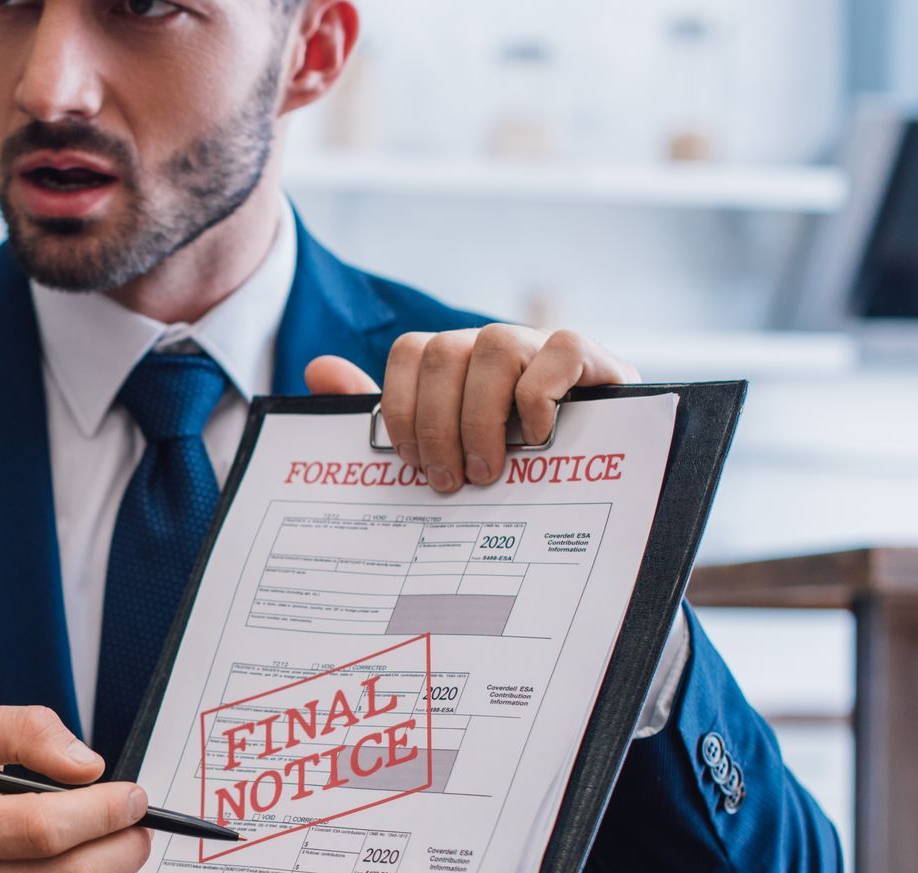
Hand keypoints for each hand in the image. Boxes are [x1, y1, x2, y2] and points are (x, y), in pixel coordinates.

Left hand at [306, 327, 638, 493]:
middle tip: (449, 480)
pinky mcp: (590, 358)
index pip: (409, 351)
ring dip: (482, 416)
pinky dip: (539, 398)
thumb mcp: (443, 451)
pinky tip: (537, 439)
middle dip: (437, 423)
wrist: (601, 479)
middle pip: (444, 351)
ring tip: (488, 470)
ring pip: (495, 347)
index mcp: (455, 364)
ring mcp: (542, 347)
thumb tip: (316, 368)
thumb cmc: (510, 468)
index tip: (410, 462)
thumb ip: (384, 414)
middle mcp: (494, 345)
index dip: (399, 405)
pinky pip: (558, 352)